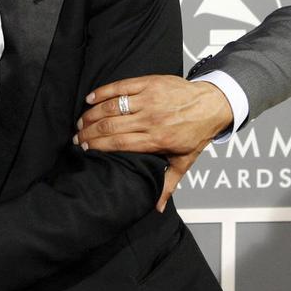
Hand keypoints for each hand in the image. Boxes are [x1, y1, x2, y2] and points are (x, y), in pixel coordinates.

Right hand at [75, 75, 232, 211]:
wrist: (212, 104)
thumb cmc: (197, 132)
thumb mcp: (184, 160)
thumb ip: (168, 182)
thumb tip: (157, 207)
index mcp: (157, 139)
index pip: (119, 143)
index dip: (98, 145)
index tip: (85, 148)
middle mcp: (151, 119)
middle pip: (110, 125)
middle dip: (89, 132)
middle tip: (77, 136)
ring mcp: (149, 100)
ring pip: (112, 106)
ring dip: (92, 114)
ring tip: (81, 122)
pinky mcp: (148, 84)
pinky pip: (119, 87)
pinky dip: (102, 93)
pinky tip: (90, 99)